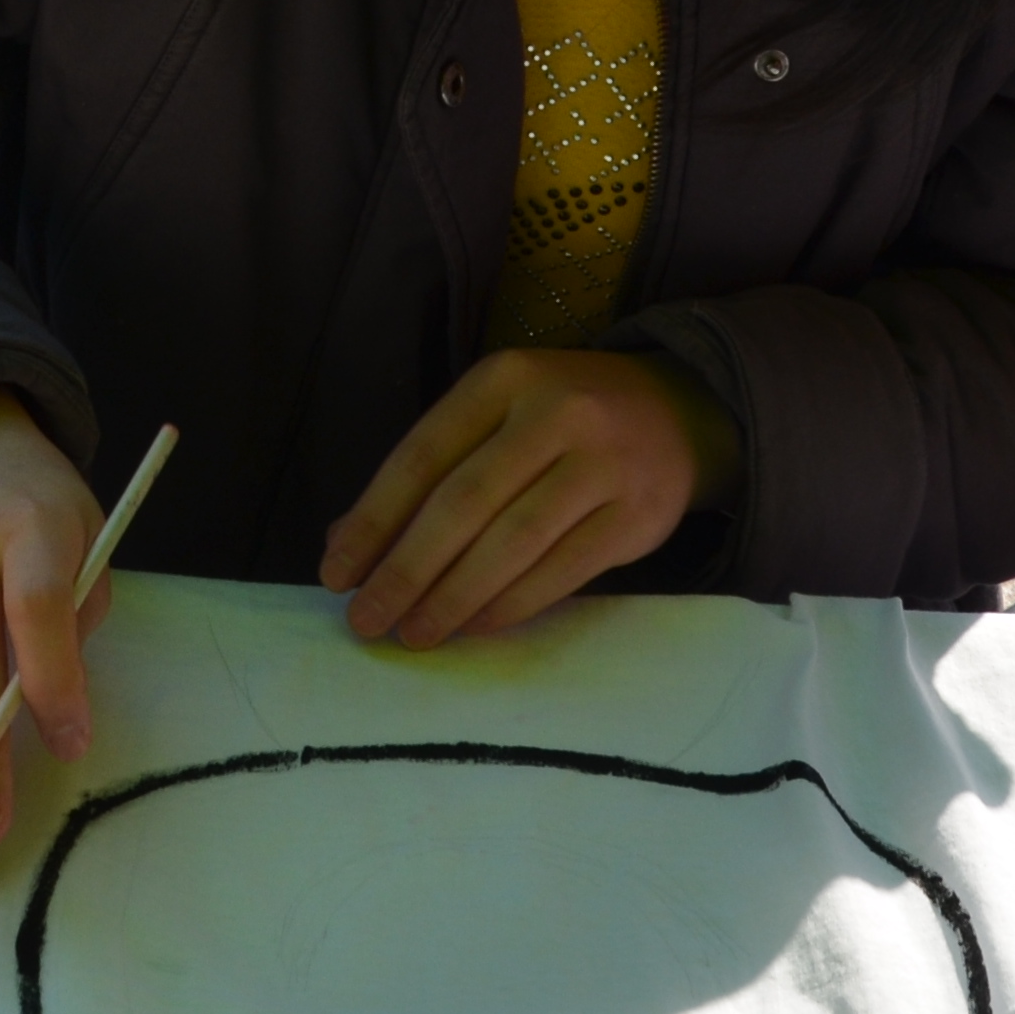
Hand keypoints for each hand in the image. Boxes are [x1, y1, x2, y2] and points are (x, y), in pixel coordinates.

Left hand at [319, 349, 738, 647]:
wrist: (679, 414)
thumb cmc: (560, 422)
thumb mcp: (494, 419)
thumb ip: (428, 474)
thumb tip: (345, 545)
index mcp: (503, 380)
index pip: (422, 455)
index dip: (373, 520)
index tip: (335, 572)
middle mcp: (556, 413)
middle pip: (464, 502)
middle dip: (406, 570)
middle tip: (366, 620)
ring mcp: (604, 464)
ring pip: (513, 542)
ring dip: (454, 597)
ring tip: (414, 634)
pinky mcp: (639, 517)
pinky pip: (562, 571)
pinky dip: (511, 605)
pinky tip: (474, 626)